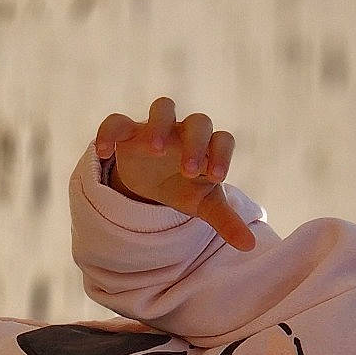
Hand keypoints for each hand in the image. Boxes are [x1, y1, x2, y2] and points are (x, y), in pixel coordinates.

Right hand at [93, 97, 257, 251]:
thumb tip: (250, 246)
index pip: (223, 140)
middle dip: (195, 143)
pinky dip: (109, 132)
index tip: (216, 178)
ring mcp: (157, 129)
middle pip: (199, 122)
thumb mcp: (204, 205)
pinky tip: (105, 153)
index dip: (222, 155)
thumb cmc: (184, 187)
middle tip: (188, 171)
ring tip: (154, 151)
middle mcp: (185, 133)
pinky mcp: (128, 133)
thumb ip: (226, 221)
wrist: (152, 181)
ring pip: (163, 108)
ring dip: (160, 126)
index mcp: (208, 148)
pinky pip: (117, 121)